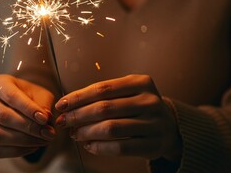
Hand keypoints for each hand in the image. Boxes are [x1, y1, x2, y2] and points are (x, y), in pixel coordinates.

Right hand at [0, 74, 55, 157]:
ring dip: (23, 141)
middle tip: (48, 133)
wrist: (24, 106)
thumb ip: (43, 105)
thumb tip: (45, 119)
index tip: (45, 119)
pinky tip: (33, 146)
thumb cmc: (32, 97)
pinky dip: (17, 151)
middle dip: (28, 127)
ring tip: (42, 140)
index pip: (11, 96)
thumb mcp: (41, 95)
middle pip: (2, 116)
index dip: (28, 109)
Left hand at [54, 74, 181, 160]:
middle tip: (63, 122)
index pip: (102, 89)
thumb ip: (101, 95)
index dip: (78, 97)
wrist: (169, 127)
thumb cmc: (138, 106)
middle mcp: (150, 101)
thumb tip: (67, 105)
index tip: (61, 105)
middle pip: (104, 108)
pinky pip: (120, 148)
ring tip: (75, 134)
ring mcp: (155, 123)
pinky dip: (99, 147)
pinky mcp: (154, 144)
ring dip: (86, 132)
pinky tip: (89, 145)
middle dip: (78, 115)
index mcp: (141, 82)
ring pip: (111, 128)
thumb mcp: (126, 93)